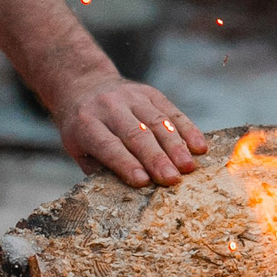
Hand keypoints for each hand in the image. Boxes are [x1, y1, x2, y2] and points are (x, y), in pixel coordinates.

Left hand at [57, 78, 206, 187]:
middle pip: (136, 134)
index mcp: (86, 124)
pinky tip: (199, 146)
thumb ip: (100, 168)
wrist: (84, 85)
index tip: (144, 181)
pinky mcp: (150, 92)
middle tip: (172, 179)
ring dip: (175, 145)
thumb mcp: (78, 148)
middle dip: (156, 158)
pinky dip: (188, 129)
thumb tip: (128, 191)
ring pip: (157, 121)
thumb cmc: (83, 128)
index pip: (108, 145)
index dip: (126, 163)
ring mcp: (131, 96)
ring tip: (189, 166)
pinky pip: (172, 111)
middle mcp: (108, 106)